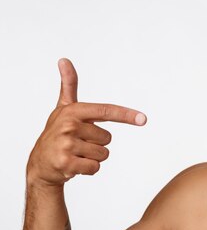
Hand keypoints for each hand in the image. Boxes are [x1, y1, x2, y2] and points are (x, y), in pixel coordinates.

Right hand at [27, 58, 146, 187]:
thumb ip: (68, 85)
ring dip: (93, 157)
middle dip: (97, 144)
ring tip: (75, 154)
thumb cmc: (57, 133)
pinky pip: (95, 167)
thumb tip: (64, 60)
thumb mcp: (63, 108)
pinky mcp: (66, 164)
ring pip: (103, 154)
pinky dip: (89, 169)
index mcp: (72, 111)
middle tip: (78, 143)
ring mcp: (66, 145)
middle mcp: (68, 126)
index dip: (127, 115)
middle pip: (108, 138)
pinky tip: (73, 166)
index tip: (144, 119)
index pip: (106, 111)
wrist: (40, 164)